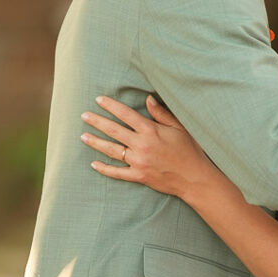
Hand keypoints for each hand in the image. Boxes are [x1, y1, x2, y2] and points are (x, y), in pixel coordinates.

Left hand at [83, 95, 219, 202]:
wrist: (194, 178)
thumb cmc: (189, 150)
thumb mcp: (178, 127)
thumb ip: (161, 113)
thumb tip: (147, 98)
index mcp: (151, 130)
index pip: (126, 114)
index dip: (111, 106)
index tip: (98, 100)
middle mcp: (142, 145)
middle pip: (114, 130)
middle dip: (97, 121)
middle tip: (83, 115)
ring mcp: (139, 162)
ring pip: (112, 150)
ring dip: (96, 143)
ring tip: (83, 136)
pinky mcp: (139, 176)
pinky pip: (118, 172)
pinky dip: (105, 169)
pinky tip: (94, 164)